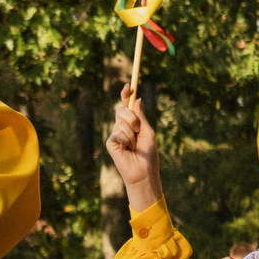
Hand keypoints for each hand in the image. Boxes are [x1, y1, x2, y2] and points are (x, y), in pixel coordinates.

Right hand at [106, 86, 163, 213]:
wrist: (144, 172)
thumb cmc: (148, 155)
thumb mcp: (147, 132)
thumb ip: (141, 117)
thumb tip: (137, 100)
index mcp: (131, 124)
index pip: (126, 105)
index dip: (126, 94)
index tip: (129, 86)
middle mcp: (121, 127)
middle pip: (121, 109)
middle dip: (131, 117)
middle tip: (138, 130)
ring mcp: (115, 135)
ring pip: (121, 122)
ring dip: (132, 133)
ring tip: (134, 145)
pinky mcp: (111, 143)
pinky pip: (118, 133)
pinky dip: (126, 140)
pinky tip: (127, 150)